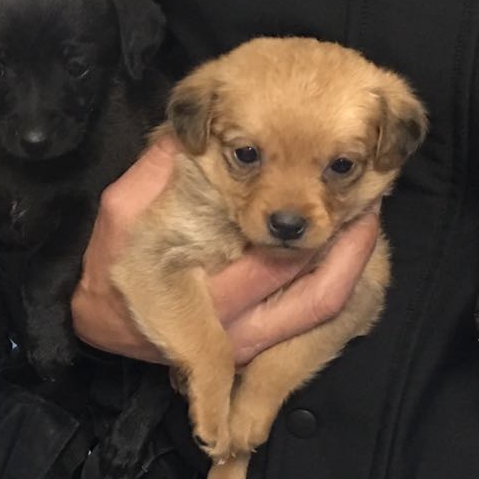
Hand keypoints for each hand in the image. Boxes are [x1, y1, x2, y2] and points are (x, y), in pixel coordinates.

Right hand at [72, 137, 382, 365]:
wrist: (106, 321)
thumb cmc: (113, 261)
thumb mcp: (122, 207)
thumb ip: (157, 170)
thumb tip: (192, 132)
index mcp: (202, 290)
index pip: (275, 264)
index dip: (317, 230)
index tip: (336, 185)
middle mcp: (236, 326)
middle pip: (317, 294)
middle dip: (349, 244)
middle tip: (371, 193)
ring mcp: (252, 342)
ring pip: (322, 309)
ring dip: (352, 263)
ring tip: (366, 213)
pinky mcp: (260, 346)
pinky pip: (312, 317)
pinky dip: (337, 278)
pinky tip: (345, 242)